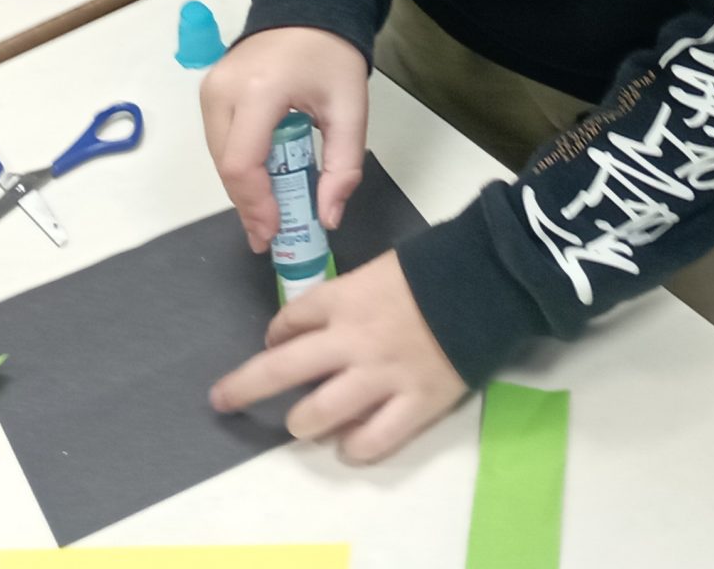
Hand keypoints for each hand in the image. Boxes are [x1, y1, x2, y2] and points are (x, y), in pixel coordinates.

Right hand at [201, 26, 368, 246]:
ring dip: (242, 189)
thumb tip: (327, 218)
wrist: (306, 7)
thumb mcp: (351, 109)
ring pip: (218, 157)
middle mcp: (223, 89)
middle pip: (226, 166)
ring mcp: (210, 88)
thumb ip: (343, 166)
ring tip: (268, 215)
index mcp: (259, 90)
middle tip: (271, 235)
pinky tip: (260, 182)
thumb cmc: (331, 57)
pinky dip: (238, 166)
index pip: (242, 163)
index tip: (273, 233)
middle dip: (248, 205)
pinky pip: (219, 141)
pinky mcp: (209, 91)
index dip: (255, 205)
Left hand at [210, 250, 464, 463]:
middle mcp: (352, 341)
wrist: (491, 279)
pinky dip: (354, 447)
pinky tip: (349, 444)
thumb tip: (322, 326)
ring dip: (301, 422)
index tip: (274, 343)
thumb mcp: (381, 268)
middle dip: (243, 387)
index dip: (274, 335)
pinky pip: (372, 440)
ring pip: (317, 414)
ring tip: (302, 424)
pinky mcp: (415, 402)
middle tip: (223, 400)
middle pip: (280, 370)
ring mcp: (381, 376)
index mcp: (344, 299)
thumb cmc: (437, 265)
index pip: (289, 322)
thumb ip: (349, 296)